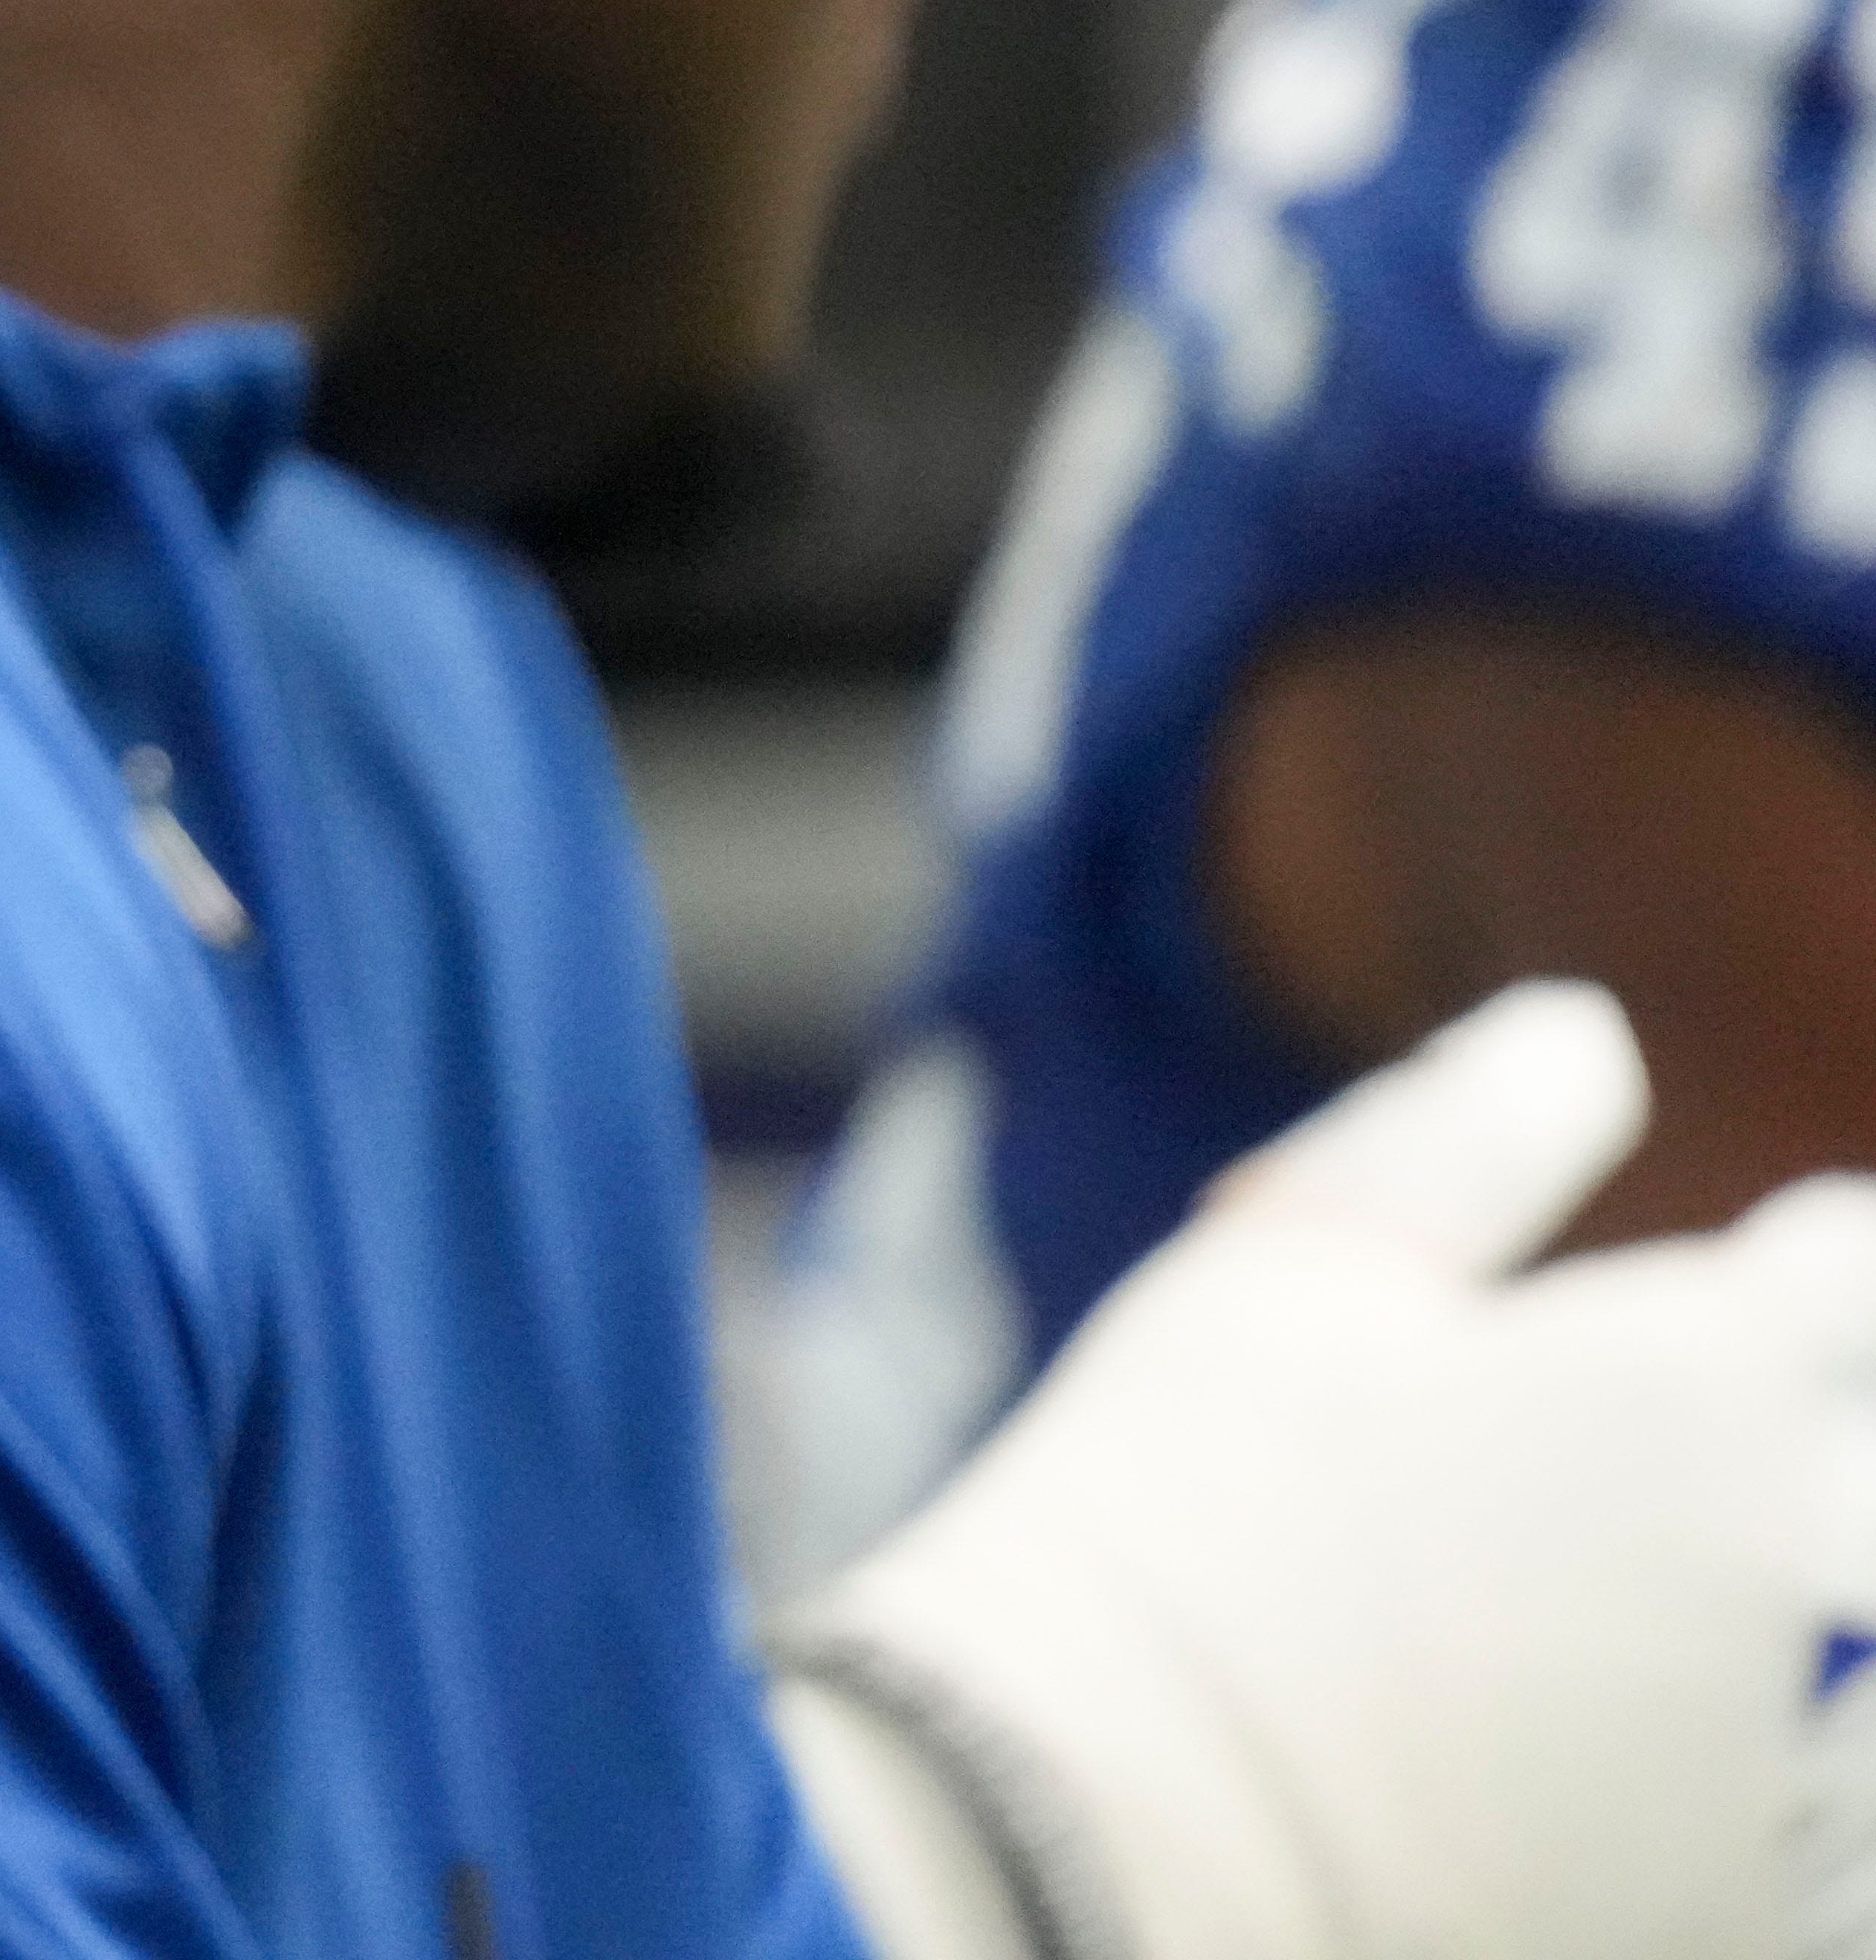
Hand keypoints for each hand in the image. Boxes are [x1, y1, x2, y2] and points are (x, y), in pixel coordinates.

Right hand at [772, 980, 1875, 1959]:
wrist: (1101, 1824)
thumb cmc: (1180, 1512)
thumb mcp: (1297, 1270)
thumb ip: (1474, 1135)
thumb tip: (1587, 1028)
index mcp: (1710, 1371)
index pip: (1840, 1265)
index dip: (1791, 1265)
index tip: (1739, 1287)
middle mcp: (1804, 1554)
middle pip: (1856, 1467)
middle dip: (1788, 1452)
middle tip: (1616, 1490)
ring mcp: (1795, 1748)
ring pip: (1842, 1640)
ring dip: (1767, 1618)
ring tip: (1575, 1634)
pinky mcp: (1759, 1904)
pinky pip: (1796, 1805)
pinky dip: (1725, 1769)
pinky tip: (1572, 1763)